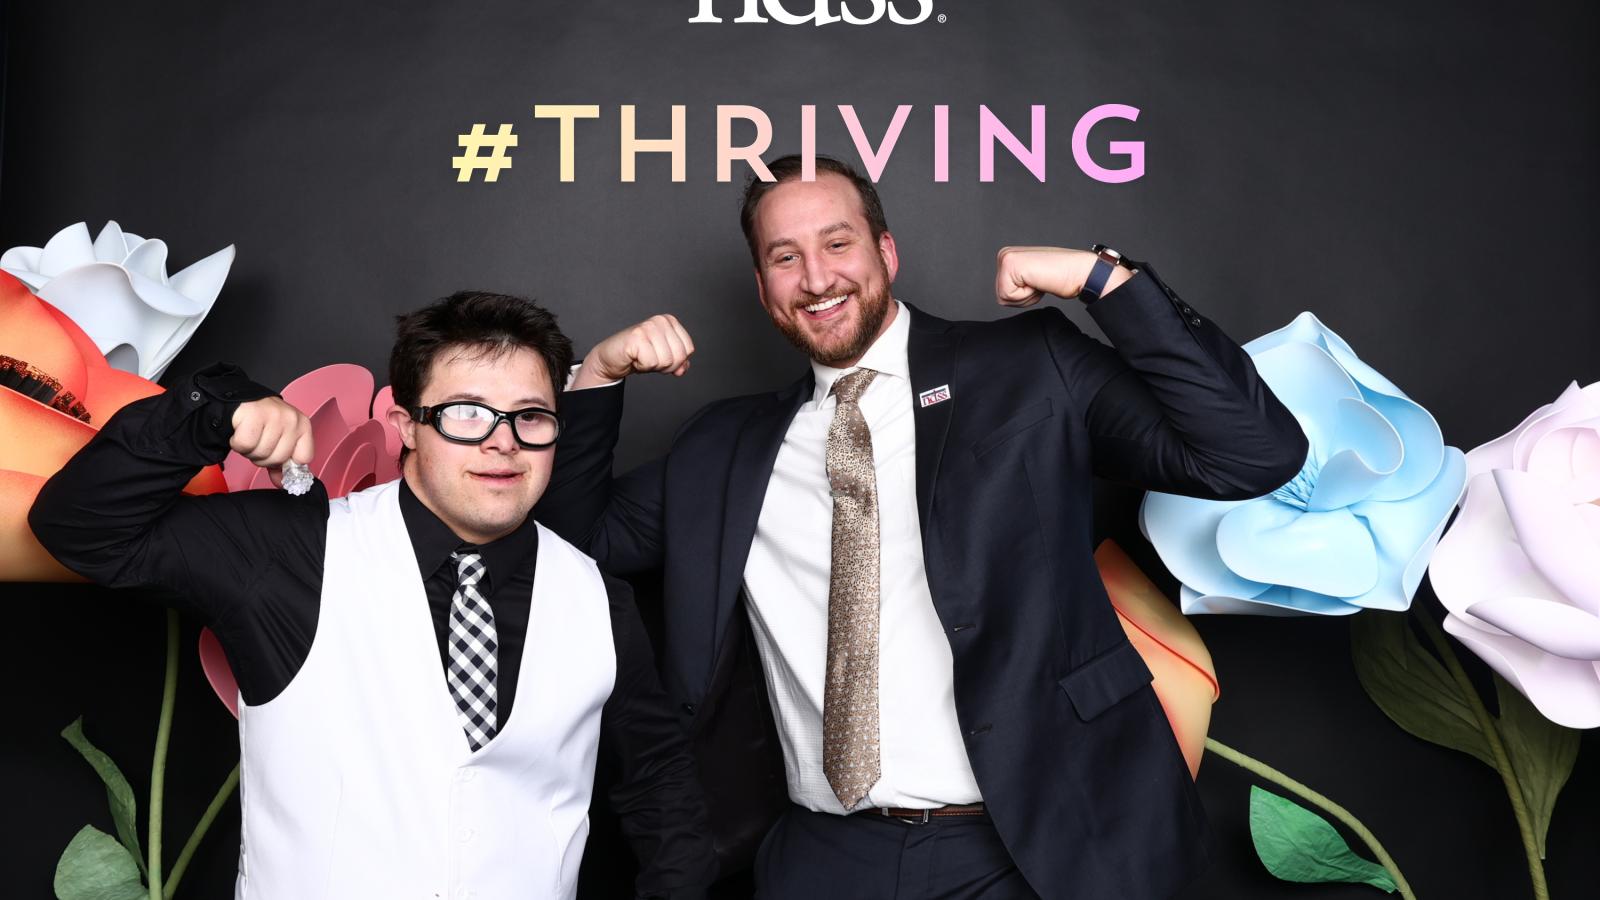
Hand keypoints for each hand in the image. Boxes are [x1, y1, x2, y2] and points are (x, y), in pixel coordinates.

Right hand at [230, 397, 313, 487]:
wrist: (241, 402)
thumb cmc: (262, 422)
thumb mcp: (279, 441)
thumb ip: (283, 464)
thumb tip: (283, 483)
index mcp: (303, 425)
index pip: (304, 458)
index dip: (287, 462)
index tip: (278, 454)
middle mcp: (291, 419)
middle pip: (279, 458)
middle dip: (264, 457)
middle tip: (259, 443)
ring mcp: (273, 415)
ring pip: (261, 453)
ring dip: (250, 451)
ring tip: (251, 437)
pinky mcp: (253, 414)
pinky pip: (245, 445)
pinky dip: (238, 443)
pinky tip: (241, 432)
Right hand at [572, 314, 694, 388]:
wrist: (611, 359)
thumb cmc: (637, 356)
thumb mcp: (663, 359)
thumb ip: (678, 362)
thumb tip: (683, 368)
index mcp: (670, 321)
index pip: (688, 349)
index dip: (676, 361)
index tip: (659, 356)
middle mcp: (660, 320)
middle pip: (679, 356)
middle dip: (665, 365)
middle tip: (649, 359)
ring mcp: (648, 327)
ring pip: (666, 360)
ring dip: (653, 366)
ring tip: (641, 357)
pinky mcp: (637, 336)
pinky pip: (652, 362)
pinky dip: (642, 366)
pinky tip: (634, 358)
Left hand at [995, 246, 1127, 306]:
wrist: (1078, 271)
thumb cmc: (1061, 277)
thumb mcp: (1033, 279)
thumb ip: (1019, 283)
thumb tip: (1009, 292)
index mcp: (1009, 257)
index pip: (1003, 293)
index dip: (1023, 296)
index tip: (1038, 282)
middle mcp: (1004, 254)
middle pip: (1001, 296)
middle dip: (1023, 297)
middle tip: (1040, 282)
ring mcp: (1006, 257)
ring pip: (1003, 297)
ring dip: (1026, 297)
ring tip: (1040, 280)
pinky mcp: (1009, 264)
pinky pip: (1009, 296)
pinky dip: (1027, 295)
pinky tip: (1038, 280)